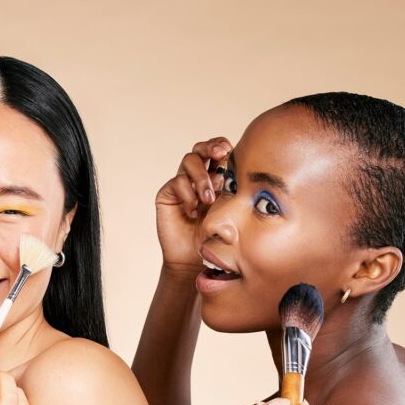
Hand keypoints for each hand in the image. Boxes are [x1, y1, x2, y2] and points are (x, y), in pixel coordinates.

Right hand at [155, 137, 232, 275]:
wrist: (193, 258)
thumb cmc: (215, 237)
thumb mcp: (229, 212)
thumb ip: (231, 191)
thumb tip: (236, 172)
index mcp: (215, 177)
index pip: (217, 152)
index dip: (221, 145)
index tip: (230, 150)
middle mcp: (197, 177)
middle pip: (200, 149)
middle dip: (210, 147)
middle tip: (220, 154)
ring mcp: (181, 184)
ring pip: (189, 161)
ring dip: (201, 177)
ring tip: (208, 199)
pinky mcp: (167, 194)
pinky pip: (177, 182)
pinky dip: (187, 194)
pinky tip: (192, 212)